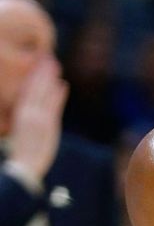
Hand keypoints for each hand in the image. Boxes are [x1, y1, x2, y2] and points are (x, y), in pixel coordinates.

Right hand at [9, 56, 68, 179]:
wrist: (23, 169)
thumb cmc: (21, 155)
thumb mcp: (19, 134)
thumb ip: (24, 121)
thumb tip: (27, 111)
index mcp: (18, 116)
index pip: (26, 91)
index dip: (33, 78)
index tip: (38, 65)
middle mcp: (27, 114)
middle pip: (35, 88)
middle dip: (41, 72)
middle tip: (48, 57)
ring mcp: (38, 119)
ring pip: (44, 94)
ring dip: (50, 78)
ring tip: (55, 65)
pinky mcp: (47, 127)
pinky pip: (53, 107)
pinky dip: (58, 95)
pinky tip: (62, 84)